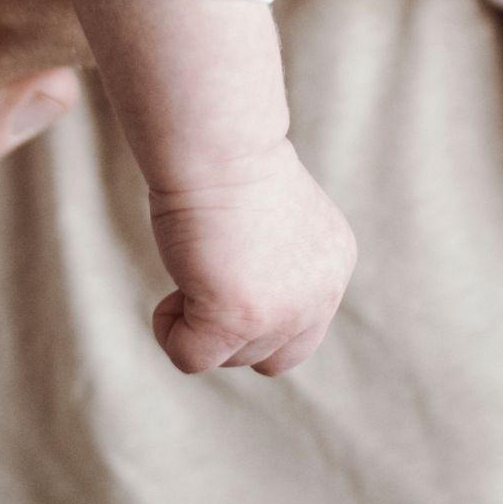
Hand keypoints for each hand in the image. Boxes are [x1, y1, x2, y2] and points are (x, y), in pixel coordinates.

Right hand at [150, 138, 357, 378]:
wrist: (221, 144)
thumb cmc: (232, 166)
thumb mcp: (273, 226)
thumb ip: (274, 269)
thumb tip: (239, 309)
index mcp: (332, 265)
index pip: (301, 326)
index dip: (257, 308)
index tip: (230, 264)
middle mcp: (320, 295)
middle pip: (275, 356)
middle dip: (237, 334)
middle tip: (210, 283)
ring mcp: (282, 312)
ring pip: (232, 358)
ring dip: (200, 322)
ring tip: (193, 266)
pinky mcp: (238, 320)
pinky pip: (192, 358)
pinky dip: (170, 333)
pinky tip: (170, 297)